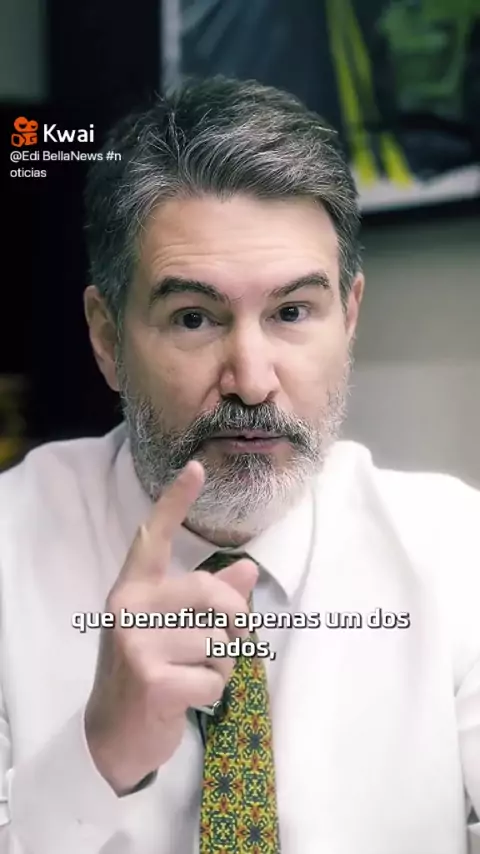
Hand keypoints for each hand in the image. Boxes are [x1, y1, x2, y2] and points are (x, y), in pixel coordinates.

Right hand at [84, 461, 257, 794]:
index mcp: (134, 588)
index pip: (154, 537)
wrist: (114, 733)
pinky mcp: (151, 679)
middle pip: (211, 592)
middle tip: (228, 643)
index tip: (197, 468)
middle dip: (235, 621)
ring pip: (218, 639)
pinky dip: (215, 692)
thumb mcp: (171, 630)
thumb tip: (246, 569)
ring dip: (221, 663)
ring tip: (193, 674)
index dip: (176, 501)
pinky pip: (215, 676)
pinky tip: (188, 698)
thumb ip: (207, 600)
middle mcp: (129, 607)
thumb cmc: (148, 671)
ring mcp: (136, 642)